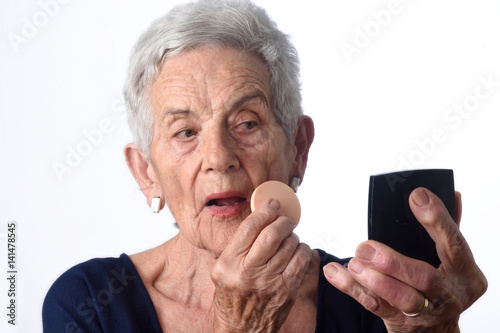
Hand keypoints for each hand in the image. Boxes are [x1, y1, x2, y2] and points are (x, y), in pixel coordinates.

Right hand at [211, 199, 311, 332]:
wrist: (241, 330)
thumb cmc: (232, 297)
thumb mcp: (223, 269)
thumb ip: (239, 244)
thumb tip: (261, 215)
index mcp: (228, 264)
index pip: (249, 228)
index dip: (264, 211)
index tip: (272, 204)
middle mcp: (247, 273)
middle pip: (272, 234)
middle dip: (282, 221)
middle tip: (285, 219)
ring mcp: (268, 283)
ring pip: (289, 245)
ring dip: (292, 235)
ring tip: (289, 237)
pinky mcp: (286, 291)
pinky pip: (301, 260)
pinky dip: (302, 249)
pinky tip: (296, 250)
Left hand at [323, 188, 486, 332]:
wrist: (437, 328)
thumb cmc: (444, 285)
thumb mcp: (453, 258)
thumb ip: (447, 226)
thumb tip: (445, 193)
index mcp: (464, 272)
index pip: (454, 243)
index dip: (436, 220)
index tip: (416, 197)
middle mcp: (447, 294)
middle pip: (425, 278)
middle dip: (393, 262)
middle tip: (366, 247)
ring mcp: (424, 312)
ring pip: (400, 298)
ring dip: (374, 279)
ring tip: (354, 263)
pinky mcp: (398, 320)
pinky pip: (373, 305)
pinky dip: (352, 288)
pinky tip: (335, 272)